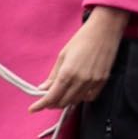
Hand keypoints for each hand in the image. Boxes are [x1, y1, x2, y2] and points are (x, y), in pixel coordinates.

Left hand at [35, 9, 132, 129]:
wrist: (105, 30)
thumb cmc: (82, 39)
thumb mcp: (63, 55)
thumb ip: (53, 75)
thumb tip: (43, 88)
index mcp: (67, 73)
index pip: (51, 97)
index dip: (41, 105)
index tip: (33, 109)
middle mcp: (80, 81)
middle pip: (63, 102)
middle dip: (53, 103)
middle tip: (48, 99)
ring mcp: (93, 82)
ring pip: (76, 101)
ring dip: (66, 101)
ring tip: (62, 94)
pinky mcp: (103, 81)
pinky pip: (90, 97)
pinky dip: (81, 98)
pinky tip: (78, 91)